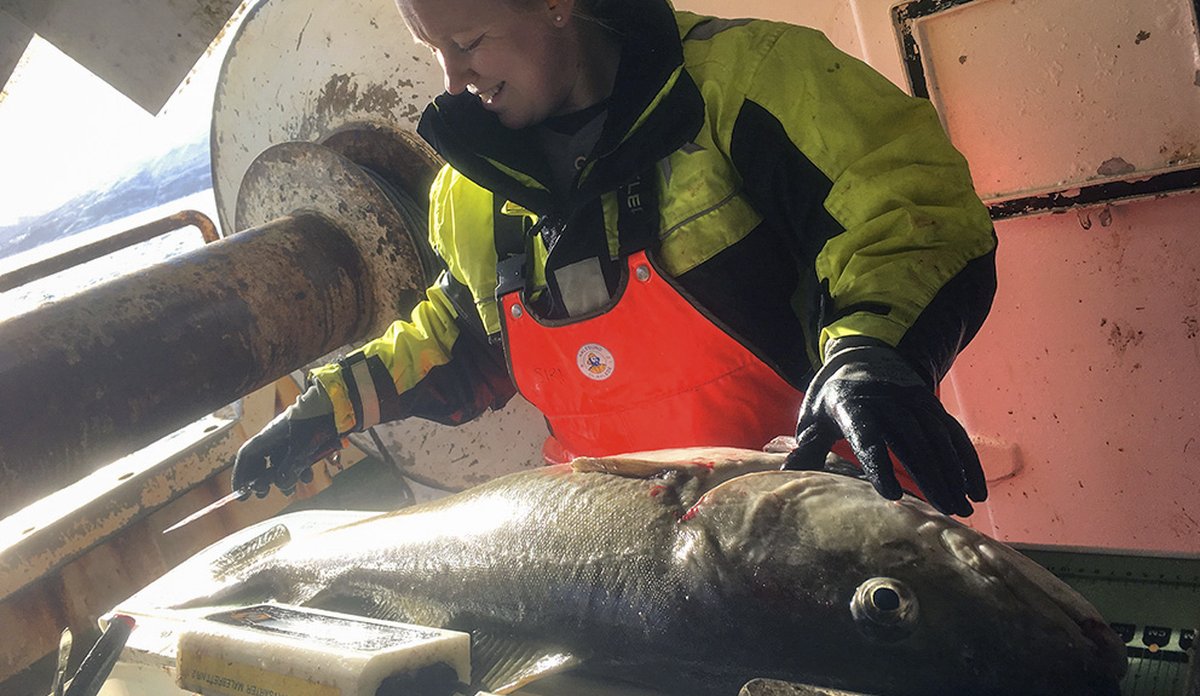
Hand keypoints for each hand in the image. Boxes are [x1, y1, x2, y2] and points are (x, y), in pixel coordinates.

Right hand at [231, 383, 340, 497]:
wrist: (336, 406)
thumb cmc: (316, 421)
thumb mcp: (302, 447)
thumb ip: (291, 466)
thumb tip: (281, 484)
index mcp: (268, 436)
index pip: (247, 456)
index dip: (241, 475)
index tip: (242, 492)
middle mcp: (275, 438)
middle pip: (260, 461)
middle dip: (261, 479)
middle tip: (263, 493)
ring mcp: (288, 440)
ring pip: (278, 463)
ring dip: (281, 478)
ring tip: (288, 491)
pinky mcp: (302, 442)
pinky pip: (294, 460)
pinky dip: (297, 471)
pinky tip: (306, 478)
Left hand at [783, 337, 986, 515]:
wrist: (865, 354)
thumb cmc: (834, 395)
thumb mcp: (814, 415)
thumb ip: (808, 446)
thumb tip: (788, 474)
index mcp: (852, 404)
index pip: (867, 436)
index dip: (879, 464)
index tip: (891, 495)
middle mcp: (889, 402)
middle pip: (912, 441)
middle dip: (930, 476)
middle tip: (944, 510)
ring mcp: (915, 403)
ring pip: (938, 439)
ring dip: (953, 474)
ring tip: (962, 508)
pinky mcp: (933, 408)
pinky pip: (953, 435)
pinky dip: (967, 462)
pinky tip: (975, 491)